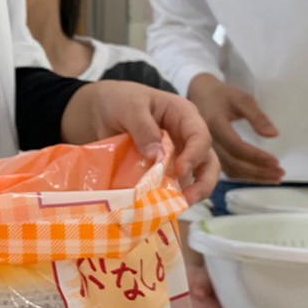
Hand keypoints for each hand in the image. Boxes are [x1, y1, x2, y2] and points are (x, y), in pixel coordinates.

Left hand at [61, 80, 220, 204]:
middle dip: (204, 182)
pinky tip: (161, 205)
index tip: (180, 172)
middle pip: (208, 160)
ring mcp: (177, 154)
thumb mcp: (129, 107)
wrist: (100, 110)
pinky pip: (173, 183)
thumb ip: (143, 127)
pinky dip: (170, 195)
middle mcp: (186, 136)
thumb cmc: (119, 101)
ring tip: (178, 207)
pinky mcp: (164, 168)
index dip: (194, 155)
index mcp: (183, 115)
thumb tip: (157, 156)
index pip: (200, 136)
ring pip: (196, 176)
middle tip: (188, 199)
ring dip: (191, 193)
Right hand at [186, 74, 283, 184]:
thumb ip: (257, 116)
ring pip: (230, 171)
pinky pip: (227, 170)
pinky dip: (245, 176)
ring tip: (276, 178)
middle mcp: (207, 141)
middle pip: (233, 163)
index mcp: (214, 125)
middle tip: (280, 173)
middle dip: (259, 171)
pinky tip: (261, 176)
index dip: (256, 156)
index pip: (236, 146)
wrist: (199, 95)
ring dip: (254, 177)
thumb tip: (274, 135)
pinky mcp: (209, 155)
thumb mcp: (241, 99)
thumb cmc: (222, 95)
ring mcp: (206, 150)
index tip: (276, 161)